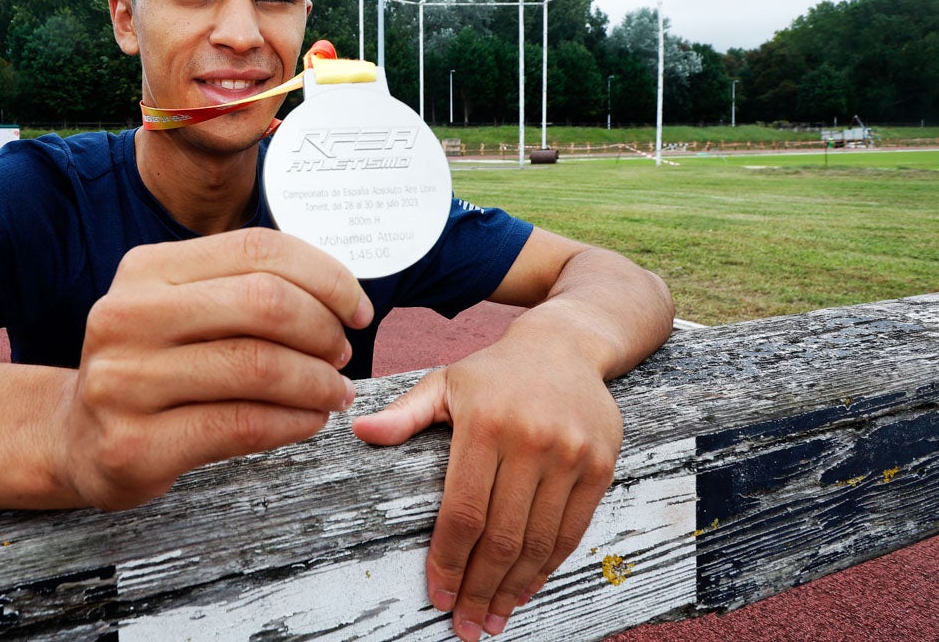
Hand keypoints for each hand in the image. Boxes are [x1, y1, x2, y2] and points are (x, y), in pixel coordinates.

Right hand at [57, 227, 372, 509]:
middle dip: (323, 329)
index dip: (325, 275)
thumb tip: (339, 292)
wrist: (76, 437)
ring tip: (333, 392)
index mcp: (145, 269)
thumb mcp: (178, 306)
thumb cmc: (150, 367)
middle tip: (341, 353)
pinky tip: (307, 420)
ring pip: (258, 367)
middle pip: (264, 303)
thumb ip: (241, 286)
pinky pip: (242, 426)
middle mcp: (126, 316)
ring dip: (317, 382)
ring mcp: (124, 382)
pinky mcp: (135, 444)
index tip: (356, 308)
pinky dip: (293, 422)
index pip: (257, 249)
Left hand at [352, 331, 620, 639]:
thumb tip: (359, 430)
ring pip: (538, 541)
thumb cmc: (493, 372)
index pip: (463, 511)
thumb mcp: (444, 382)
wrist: (565, 346)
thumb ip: (405, 415)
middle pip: (501, 536)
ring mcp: (570, 455)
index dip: (448, 561)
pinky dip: (548, 566)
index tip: (438, 596)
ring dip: (514, 589)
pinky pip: (571, 530)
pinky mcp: (600, 465)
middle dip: (480, 589)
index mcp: (485, 424)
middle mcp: (531, 441)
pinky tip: (527, 587)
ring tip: (495, 619)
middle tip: (466, 625)